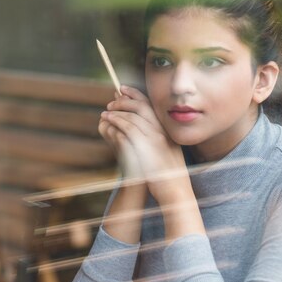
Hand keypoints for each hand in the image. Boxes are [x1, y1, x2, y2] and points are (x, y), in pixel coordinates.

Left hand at [100, 85, 189, 203]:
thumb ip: (156, 142)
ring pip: (134, 115)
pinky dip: (117, 120)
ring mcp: (157, 137)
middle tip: (112, 101)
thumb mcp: (166, 155)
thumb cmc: (168, 177)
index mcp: (168, 131)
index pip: (151, 106)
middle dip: (125, 100)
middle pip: (142, 106)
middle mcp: (164, 131)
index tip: (123, 90)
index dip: (136, 95)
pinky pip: (130, 127)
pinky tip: (108, 120)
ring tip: (106, 111)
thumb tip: (143, 134)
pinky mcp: (149, 146)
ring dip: (118, 110)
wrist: (175, 191)